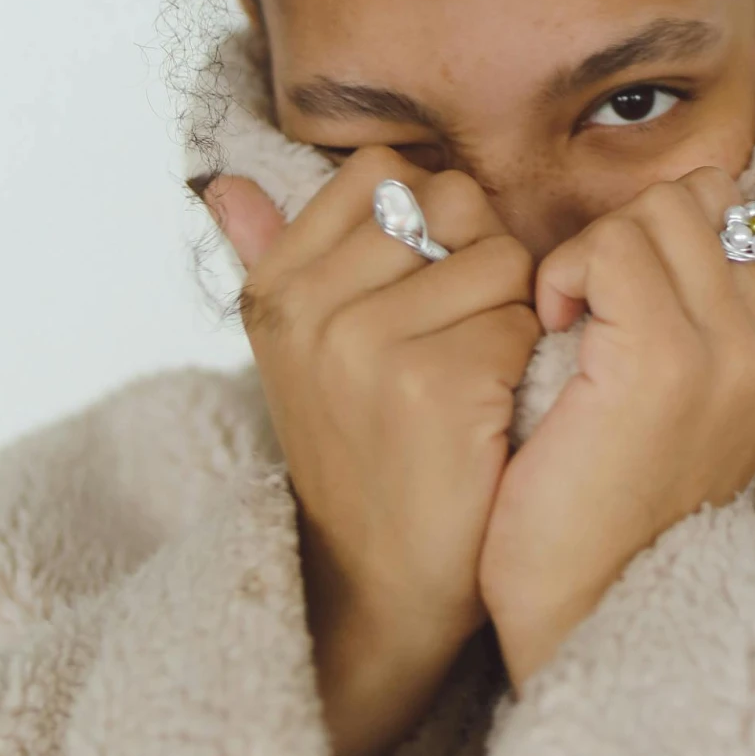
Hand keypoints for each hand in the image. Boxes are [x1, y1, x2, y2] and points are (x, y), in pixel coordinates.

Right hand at [199, 154, 538, 755]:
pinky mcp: (434, 384)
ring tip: (475, 374)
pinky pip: (522, 317)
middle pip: (452, 201)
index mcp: (274, 287)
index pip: (382, 172)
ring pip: (499, 256)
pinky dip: (527, 357)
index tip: (421, 286)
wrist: (381, 583)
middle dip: (479, 256)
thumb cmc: (362, 451)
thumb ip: (269, 255)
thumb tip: (227, 183)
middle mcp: (309, 308)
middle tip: (460, 334)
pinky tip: (492, 409)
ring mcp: (366, 345)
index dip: (431, 217)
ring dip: (511, 310)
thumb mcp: (297, 351)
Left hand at [476, 171, 754, 691]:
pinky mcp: (663, 359)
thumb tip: (735, 227)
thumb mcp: (693, 412)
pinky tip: (551, 329)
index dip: (686, 226)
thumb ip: (721, 326)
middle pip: (708, 196)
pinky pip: (610, 247)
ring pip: (658, 210)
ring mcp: (728, 351)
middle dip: (636, 228)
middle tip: (593, 302)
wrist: (588, 610)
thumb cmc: (613, 511)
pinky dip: (565, 272)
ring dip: (596, 249)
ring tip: (571, 318)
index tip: (631, 287)